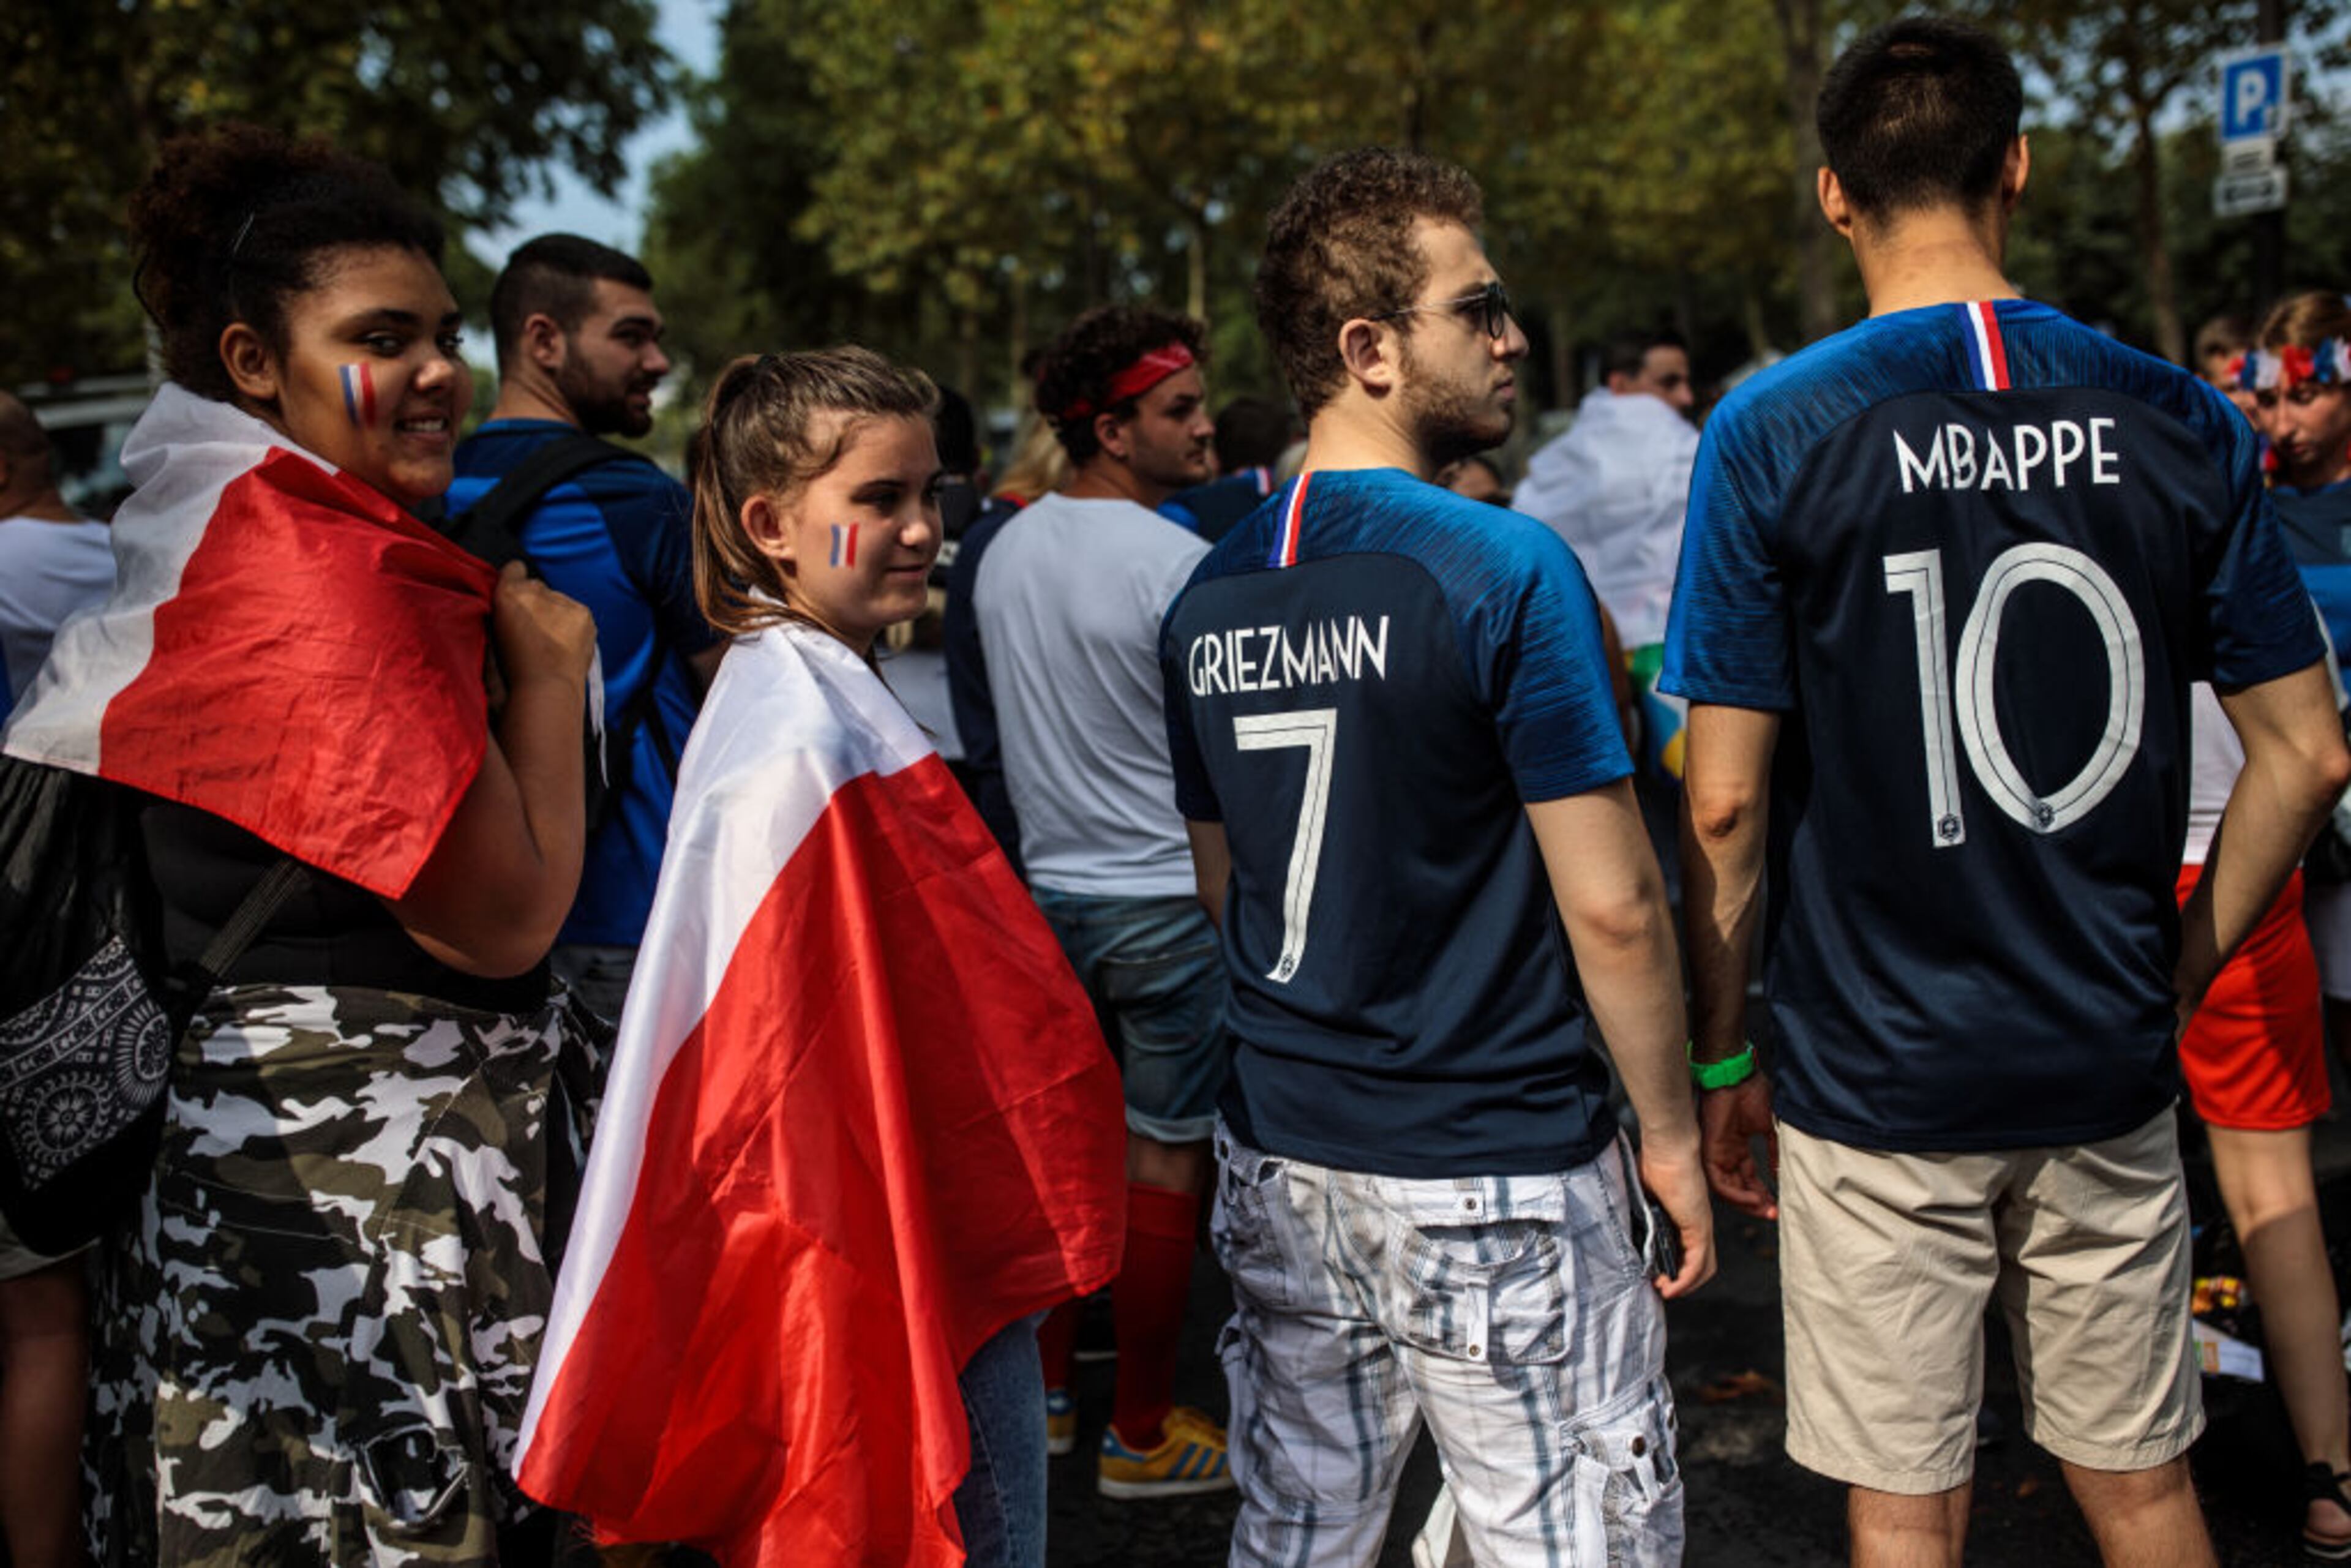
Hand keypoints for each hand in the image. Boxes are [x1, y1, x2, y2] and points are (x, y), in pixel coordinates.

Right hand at [491, 561, 596, 687]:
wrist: (546, 690)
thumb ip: (502, 611)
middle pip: (537, 587)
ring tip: (550, 642)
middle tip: (533, 631)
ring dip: (554, 614)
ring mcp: (562, 601)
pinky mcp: (582, 613)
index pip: (513, 569)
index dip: (514, 582)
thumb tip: (509, 603)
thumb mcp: (492, 635)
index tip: (516, 597)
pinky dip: (570, 624)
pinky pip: (574, 611)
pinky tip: (565, 644)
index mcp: (507, 594)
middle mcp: (535, 590)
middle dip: (535, 603)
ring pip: (557, 599)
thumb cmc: (510, 671)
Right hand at [1637, 1134, 1715, 1298]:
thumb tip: (1617, 1224)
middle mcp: (1696, 1225)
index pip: (1683, 1250)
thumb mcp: (1639, 1193)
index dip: (1670, 1267)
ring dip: (1683, 1286)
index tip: (1650, 1274)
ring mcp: (1701, 1228)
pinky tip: (1669, 1288)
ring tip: (1662, 1289)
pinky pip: (1698, 1265)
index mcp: (1683, 1217)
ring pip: (1702, 1269)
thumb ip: (1634, 1211)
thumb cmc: (1654, 1162)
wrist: (1669, 1147)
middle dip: (1677, 1281)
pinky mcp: (1700, 1228)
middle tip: (1656, 1285)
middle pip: (1697, 1265)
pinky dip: (1684, 1282)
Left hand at [1699, 1075, 1777, 1219]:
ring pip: (1728, 1190)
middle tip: (1773, 1214)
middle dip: (1756, 1204)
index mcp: (1738, 1147)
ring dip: (1746, 1203)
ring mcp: (1717, 1153)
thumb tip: (1782, 1172)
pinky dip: (1735, 1195)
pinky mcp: (1710, 1152)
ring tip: (1765, 1210)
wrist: (1736, 1075)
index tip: (1778, 1205)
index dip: (1763, 1193)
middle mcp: (1727, 1154)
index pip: (1749, 1178)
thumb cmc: (1752, 1093)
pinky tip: (1752, 1200)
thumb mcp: (1769, 1127)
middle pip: (1739, 1187)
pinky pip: (1718, 1182)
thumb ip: (1774, 1150)